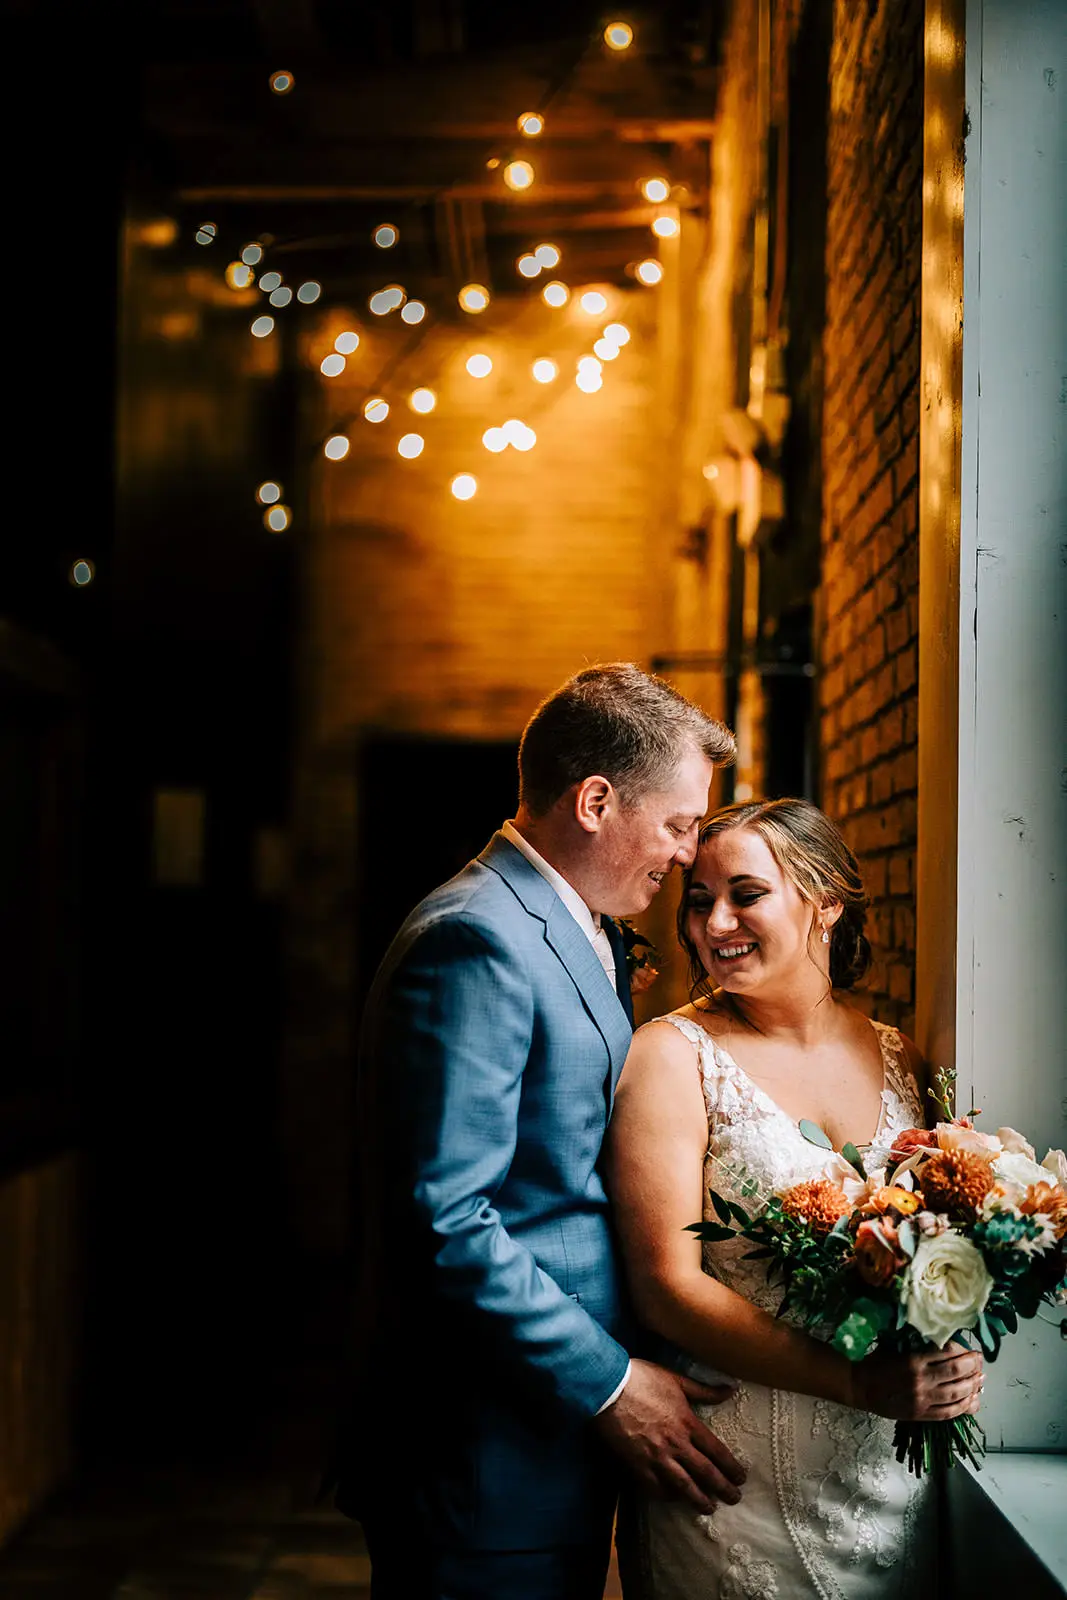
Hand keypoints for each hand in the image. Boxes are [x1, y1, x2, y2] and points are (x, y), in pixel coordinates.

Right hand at [591, 1359, 746, 1512]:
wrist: (608, 1386)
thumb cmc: (642, 1379)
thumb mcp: (676, 1379)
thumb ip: (704, 1390)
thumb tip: (730, 1390)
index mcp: (688, 1423)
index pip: (716, 1451)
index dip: (731, 1467)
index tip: (740, 1478)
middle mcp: (676, 1444)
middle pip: (704, 1472)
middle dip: (722, 1488)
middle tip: (734, 1499)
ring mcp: (656, 1457)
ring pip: (683, 1486)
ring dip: (698, 1500)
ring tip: (708, 1509)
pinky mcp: (637, 1464)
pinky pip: (655, 1488)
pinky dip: (666, 1496)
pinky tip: (673, 1499)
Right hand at [851, 1341, 983, 1420]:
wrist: (859, 1387)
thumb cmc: (875, 1362)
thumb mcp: (894, 1345)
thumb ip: (917, 1343)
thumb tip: (941, 1337)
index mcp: (913, 1360)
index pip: (946, 1353)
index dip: (962, 1351)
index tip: (971, 1349)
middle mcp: (920, 1380)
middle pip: (955, 1373)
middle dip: (972, 1367)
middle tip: (980, 1362)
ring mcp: (922, 1399)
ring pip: (955, 1394)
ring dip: (972, 1386)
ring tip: (981, 1380)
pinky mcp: (921, 1414)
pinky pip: (948, 1413)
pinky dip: (963, 1407)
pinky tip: (972, 1401)